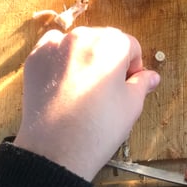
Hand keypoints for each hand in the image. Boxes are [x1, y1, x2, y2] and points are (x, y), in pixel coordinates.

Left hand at [14, 26, 159, 180]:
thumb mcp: (131, 106)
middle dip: (108, 60)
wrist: (55, 150)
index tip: (127, 88)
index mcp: (112, 43)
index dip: (133, 68)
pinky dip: (61, 61)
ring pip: (78, 44)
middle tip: (105, 91)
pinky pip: (54, 51)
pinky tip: (62, 85)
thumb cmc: (100, 127)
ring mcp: (55, 45)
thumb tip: (152, 76)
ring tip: (82, 89)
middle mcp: (83, 36)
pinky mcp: (34, 58)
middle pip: (103, 40)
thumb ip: (142, 84)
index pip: (131, 46)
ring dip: (85, 58)